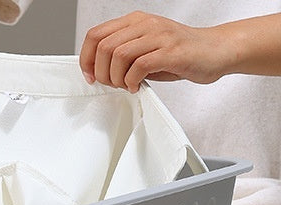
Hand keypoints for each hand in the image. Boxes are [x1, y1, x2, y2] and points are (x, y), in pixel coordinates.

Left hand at [79, 11, 230, 92]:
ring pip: (118, 55)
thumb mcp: (144, 50)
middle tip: (113, 84)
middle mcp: (145, 24)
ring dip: (116, 78)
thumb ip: (122, 55)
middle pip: (104, 47)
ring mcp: (159, 36)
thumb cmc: (179, 54)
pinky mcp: (171, 51)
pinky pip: (139, 66)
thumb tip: (96, 71)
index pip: (95, 35)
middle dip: (101, 73)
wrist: (215, 50)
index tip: (90, 76)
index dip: (86, 59)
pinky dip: (132, 81)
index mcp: (135, 21)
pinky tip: (137, 86)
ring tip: (126, 85)